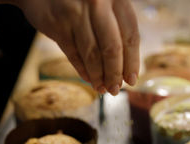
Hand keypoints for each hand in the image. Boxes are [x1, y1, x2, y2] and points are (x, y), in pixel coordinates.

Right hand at [16, 0, 139, 94]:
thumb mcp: (103, 3)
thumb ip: (116, 26)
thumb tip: (127, 66)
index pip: (130, 35)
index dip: (132, 61)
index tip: (132, 79)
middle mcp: (97, 3)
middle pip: (112, 48)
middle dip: (115, 74)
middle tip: (116, 89)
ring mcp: (76, 14)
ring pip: (92, 54)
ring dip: (98, 76)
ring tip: (102, 88)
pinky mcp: (57, 25)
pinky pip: (73, 54)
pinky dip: (82, 70)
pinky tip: (89, 79)